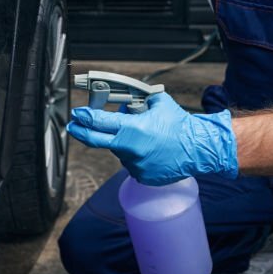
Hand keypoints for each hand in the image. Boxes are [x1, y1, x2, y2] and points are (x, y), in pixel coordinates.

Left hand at [67, 93, 237, 185]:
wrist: (198, 149)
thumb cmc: (180, 125)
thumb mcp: (159, 103)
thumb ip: (141, 99)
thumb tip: (128, 98)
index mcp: (132, 128)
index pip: (99, 122)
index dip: (85, 117)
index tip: (77, 114)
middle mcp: (130, 148)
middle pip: (95, 141)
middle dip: (81, 132)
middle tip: (74, 127)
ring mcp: (134, 164)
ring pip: (118, 150)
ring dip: (123, 143)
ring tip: (144, 138)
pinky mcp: (141, 175)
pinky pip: (131, 163)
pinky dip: (135, 156)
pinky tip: (149, 150)